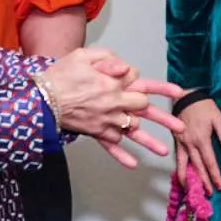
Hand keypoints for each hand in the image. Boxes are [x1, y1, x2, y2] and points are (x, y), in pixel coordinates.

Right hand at [41, 49, 183, 167]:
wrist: (40, 97)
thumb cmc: (61, 74)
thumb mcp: (83, 56)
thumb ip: (107, 58)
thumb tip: (126, 68)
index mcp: (114, 84)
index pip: (143, 85)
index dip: (160, 89)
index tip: (178, 93)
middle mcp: (113, 104)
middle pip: (144, 111)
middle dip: (164, 118)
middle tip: (180, 127)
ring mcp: (105, 120)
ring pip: (132, 132)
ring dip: (149, 142)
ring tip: (164, 152)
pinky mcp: (94, 132)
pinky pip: (109, 145)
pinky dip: (121, 156)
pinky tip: (133, 165)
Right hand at [177, 98, 220, 190]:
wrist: (185, 96)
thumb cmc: (203, 106)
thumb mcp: (218, 118)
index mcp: (202, 139)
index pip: (209, 162)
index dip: (214, 175)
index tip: (219, 186)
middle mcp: (190, 144)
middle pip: (197, 167)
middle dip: (203, 181)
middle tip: (208, 193)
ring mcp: (181, 143)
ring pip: (183, 165)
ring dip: (187, 179)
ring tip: (191, 191)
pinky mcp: (176, 141)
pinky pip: (178, 159)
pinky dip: (179, 169)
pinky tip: (182, 176)